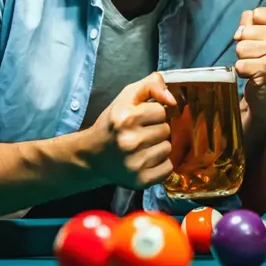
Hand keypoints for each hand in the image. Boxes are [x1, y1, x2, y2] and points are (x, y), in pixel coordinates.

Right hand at [87, 72, 175, 189]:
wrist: (93, 155)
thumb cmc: (113, 124)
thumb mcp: (126, 97)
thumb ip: (150, 85)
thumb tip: (172, 99)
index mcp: (125, 118)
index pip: (160, 111)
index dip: (152, 113)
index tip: (140, 119)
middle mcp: (129, 141)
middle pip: (166, 130)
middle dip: (156, 130)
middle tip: (140, 134)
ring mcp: (135, 163)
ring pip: (168, 149)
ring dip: (158, 147)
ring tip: (142, 147)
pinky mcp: (140, 180)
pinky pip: (167, 168)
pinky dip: (160, 165)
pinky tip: (145, 161)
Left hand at [233, 7, 265, 125]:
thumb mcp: (264, 36)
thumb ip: (251, 21)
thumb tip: (242, 24)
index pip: (256, 13)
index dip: (254, 28)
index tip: (265, 42)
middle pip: (246, 30)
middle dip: (247, 45)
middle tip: (261, 57)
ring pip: (241, 47)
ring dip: (244, 59)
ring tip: (258, 65)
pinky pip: (240, 64)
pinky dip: (243, 72)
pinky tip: (256, 75)